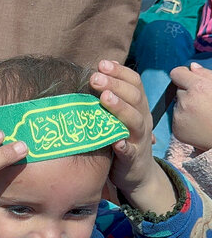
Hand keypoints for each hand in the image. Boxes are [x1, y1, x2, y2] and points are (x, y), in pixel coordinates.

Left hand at [89, 60, 175, 213]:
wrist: (137, 174)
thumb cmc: (120, 139)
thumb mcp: (116, 117)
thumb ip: (108, 99)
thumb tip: (94, 74)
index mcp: (138, 107)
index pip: (134, 83)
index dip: (120, 72)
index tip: (101, 64)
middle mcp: (142, 119)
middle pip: (134, 97)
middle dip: (115, 85)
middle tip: (95, 77)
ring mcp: (139, 139)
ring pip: (135, 120)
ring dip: (120, 108)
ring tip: (104, 98)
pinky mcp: (133, 158)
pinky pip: (130, 151)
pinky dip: (124, 146)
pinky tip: (115, 142)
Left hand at [170, 62, 211, 151]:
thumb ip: (206, 75)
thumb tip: (191, 67)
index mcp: (198, 88)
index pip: (176, 73)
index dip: (183, 75)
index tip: (188, 78)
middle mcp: (185, 101)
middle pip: (178, 90)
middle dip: (188, 93)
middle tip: (204, 102)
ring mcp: (179, 116)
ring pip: (177, 104)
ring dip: (187, 106)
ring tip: (203, 114)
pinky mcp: (176, 129)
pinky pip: (177, 118)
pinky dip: (185, 119)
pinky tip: (199, 123)